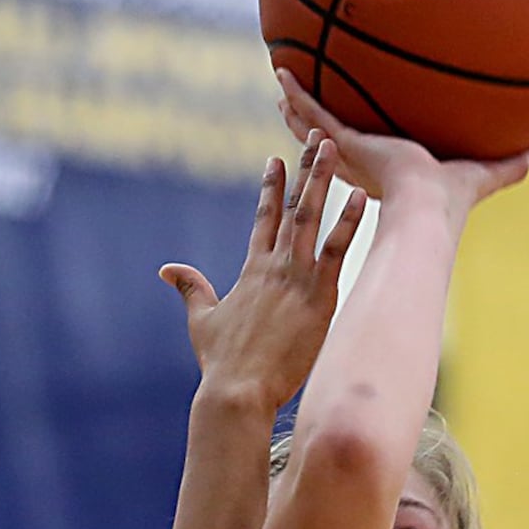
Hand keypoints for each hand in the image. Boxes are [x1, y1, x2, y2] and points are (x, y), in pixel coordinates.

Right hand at [162, 134, 368, 413]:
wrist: (238, 390)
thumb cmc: (222, 362)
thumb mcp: (201, 319)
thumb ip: (190, 288)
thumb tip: (166, 270)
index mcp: (251, 270)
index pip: (263, 218)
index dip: (271, 187)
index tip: (277, 159)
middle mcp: (274, 266)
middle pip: (293, 208)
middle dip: (306, 170)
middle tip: (318, 138)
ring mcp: (296, 278)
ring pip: (313, 218)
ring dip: (324, 181)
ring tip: (334, 149)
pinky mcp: (318, 297)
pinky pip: (337, 251)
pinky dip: (348, 223)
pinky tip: (361, 196)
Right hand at [275, 70, 528, 219]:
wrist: (427, 212)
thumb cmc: (455, 203)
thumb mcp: (485, 173)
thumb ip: (507, 166)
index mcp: (390, 177)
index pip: (368, 159)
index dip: (355, 148)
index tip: (347, 137)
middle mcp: (365, 168)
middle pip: (332, 145)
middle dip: (317, 127)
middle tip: (301, 108)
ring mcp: (350, 156)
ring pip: (314, 128)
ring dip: (298, 108)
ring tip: (281, 87)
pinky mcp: (343, 145)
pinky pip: (315, 113)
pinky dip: (298, 93)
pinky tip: (283, 71)